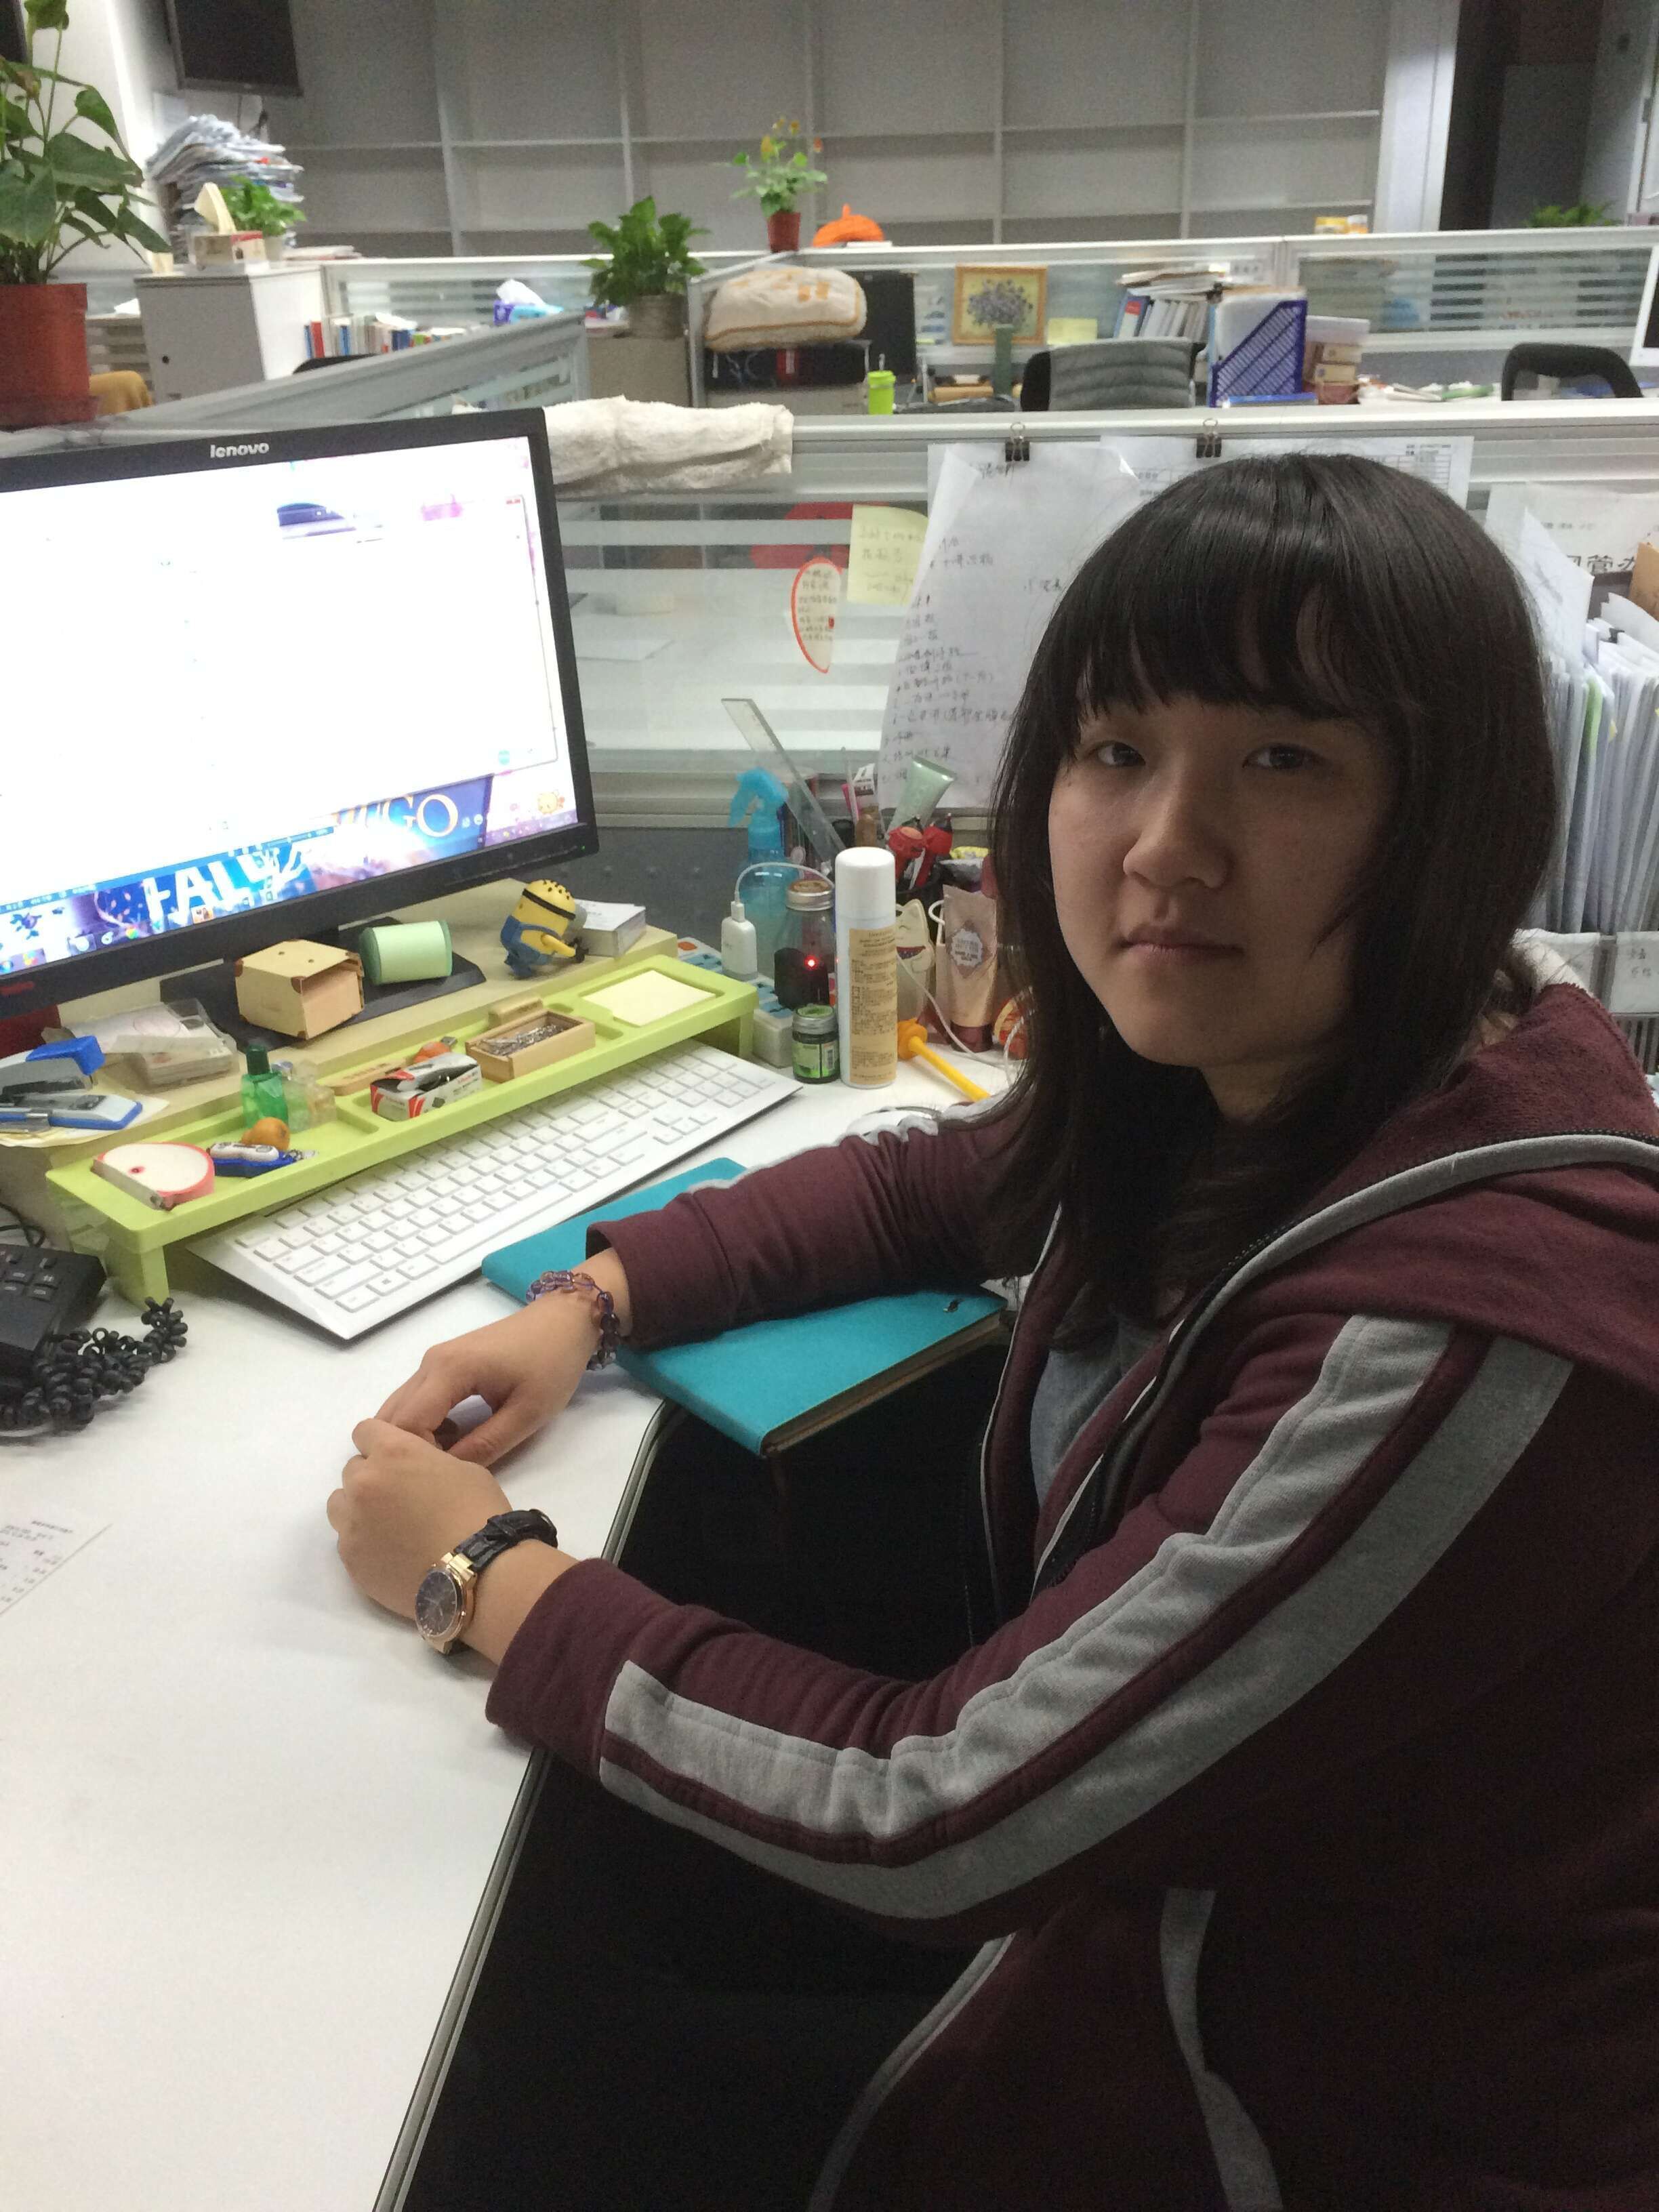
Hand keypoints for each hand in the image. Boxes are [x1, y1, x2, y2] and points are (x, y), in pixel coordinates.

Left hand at [328, 1418, 510, 1619]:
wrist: (476, 1572)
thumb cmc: (477, 1513)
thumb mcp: (462, 1468)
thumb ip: (424, 1462)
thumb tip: (413, 1474)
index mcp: (392, 1452)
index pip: (364, 1431)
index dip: (381, 1443)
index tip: (398, 1459)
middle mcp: (363, 1482)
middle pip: (352, 1469)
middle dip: (374, 1477)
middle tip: (401, 1497)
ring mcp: (352, 1523)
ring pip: (340, 1504)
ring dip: (359, 1507)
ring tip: (389, 1526)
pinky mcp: (350, 1557)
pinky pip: (346, 1539)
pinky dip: (364, 1540)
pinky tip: (391, 1553)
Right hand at [375, 1247, 630, 1465]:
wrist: (565, 1320)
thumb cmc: (552, 1363)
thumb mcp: (527, 1414)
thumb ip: (485, 1446)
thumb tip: (448, 1474)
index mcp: (449, 1370)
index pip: (406, 1424)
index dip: (417, 1458)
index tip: (445, 1478)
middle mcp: (431, 1362)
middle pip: (394, 1416)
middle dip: (409, 1450)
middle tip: (441, 1475)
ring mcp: (434, 1360)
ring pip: (402, 1407)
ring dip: (415, 1437)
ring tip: (449, 1460)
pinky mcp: (442, 1363)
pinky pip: (417, 1399)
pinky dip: (423, 1424)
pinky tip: (453, 1440)